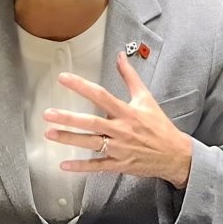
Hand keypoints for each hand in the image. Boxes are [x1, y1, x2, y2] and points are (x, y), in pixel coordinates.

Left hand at [43, 52, 193, 188]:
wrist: (174, 154)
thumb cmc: (159, 126)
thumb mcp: (146, 98)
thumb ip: (130, 77)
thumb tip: (120, 57)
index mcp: (127, 112)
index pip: (101, 96)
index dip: (81, 86)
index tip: (64, 78)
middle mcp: (121, 130)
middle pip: (92, 123)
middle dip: (69, 118)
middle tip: (48, 114)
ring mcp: (119, 149)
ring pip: (91, 143)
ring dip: (69, 139)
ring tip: (50, 134)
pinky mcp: (119, 164)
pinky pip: (97, 166)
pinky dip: (81, 166)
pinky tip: (64, 165)